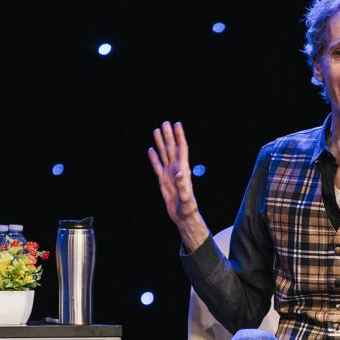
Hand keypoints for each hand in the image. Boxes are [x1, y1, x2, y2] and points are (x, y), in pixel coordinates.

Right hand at [147, 121, 209, 251]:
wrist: (183, 218)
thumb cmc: (188, 209)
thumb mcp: (186, 199)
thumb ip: (183, 186)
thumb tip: (179, 173)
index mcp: (183, 171)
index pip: (181, 150)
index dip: (180, 137)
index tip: (177, 124)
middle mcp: (176, 170)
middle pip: (172, 149)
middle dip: (169, 136)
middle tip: (165, 122)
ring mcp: (169, 175)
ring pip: (164, 155)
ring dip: (161, 143)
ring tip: (157, 130)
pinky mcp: (163, 181)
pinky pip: (157, 166)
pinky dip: (154, 158)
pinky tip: (151, 150)